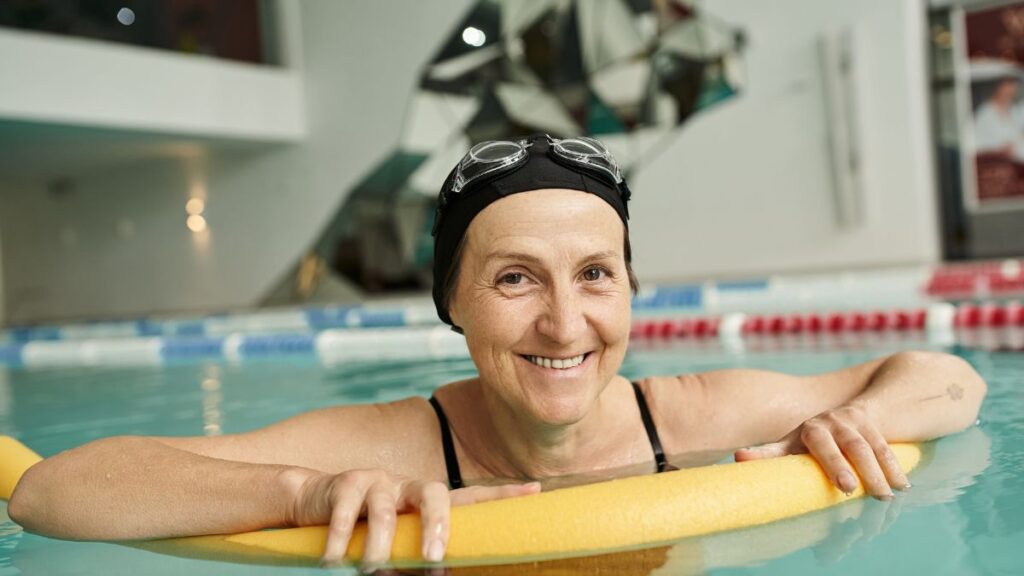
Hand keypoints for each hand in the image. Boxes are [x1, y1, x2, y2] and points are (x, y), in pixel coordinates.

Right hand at [287, 469, 539, 569]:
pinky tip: (334, 559)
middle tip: (432, 560)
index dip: (502, 494)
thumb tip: (439, 575)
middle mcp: (408, 486)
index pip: (470, 497)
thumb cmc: (363, 532)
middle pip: (435, 493)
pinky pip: (347, 512)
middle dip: (437, 526)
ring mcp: (379, 482)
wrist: (311, 502)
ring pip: (386, 512)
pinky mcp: (346, 484)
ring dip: (379, 548)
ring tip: (371, 569)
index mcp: (426, 501)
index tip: (536, 489)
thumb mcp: (396, 543)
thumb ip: (418, 555)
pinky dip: (342, 540)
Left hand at [733, 404, 910, 498]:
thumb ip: (769, 453)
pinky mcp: (874, 426)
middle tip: (856, 491)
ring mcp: (856, 423)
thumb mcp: (790, 445)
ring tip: (886, 496)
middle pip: (850, 446)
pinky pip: (886, 447)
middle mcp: (834, 422)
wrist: (844, 413)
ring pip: (871, 447)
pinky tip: (902, 484)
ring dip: (880, 472)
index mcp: (810, 429)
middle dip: (856, 468)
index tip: (842, 485)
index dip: (831, 463)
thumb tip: (738, 456)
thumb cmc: (809, 440)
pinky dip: (894, 466)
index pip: (819, 444)